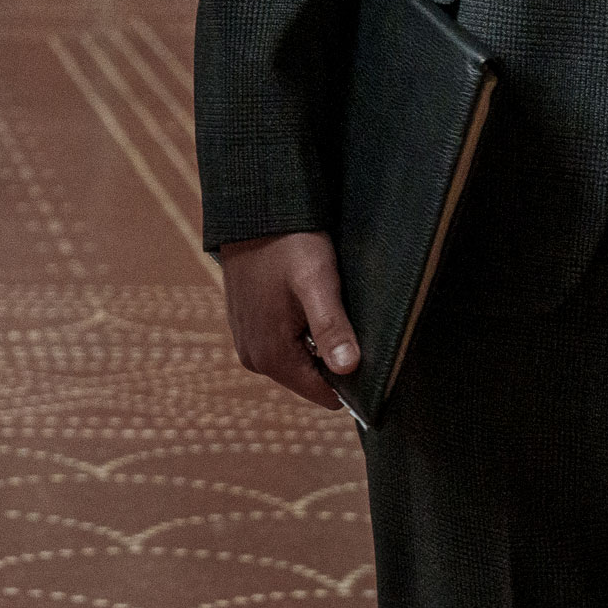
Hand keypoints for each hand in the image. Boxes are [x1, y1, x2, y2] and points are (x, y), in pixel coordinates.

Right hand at [219, 230, 357, 412]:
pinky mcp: (246, 327)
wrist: (253, 212)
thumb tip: (348, 368)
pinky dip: (300, 329)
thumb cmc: (288, 243)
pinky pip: (284, 344)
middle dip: (332, 354)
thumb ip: (332, 327)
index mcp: (271, 356)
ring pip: (300, 360)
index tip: (360, 343)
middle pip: (312, 378)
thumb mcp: (318, 282)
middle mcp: (254, 358)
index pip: (325, 395)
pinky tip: (304, 299)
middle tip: (341, 313)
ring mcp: (247, 343)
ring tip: (322, 302)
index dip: (350, 376)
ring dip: (316, 340)